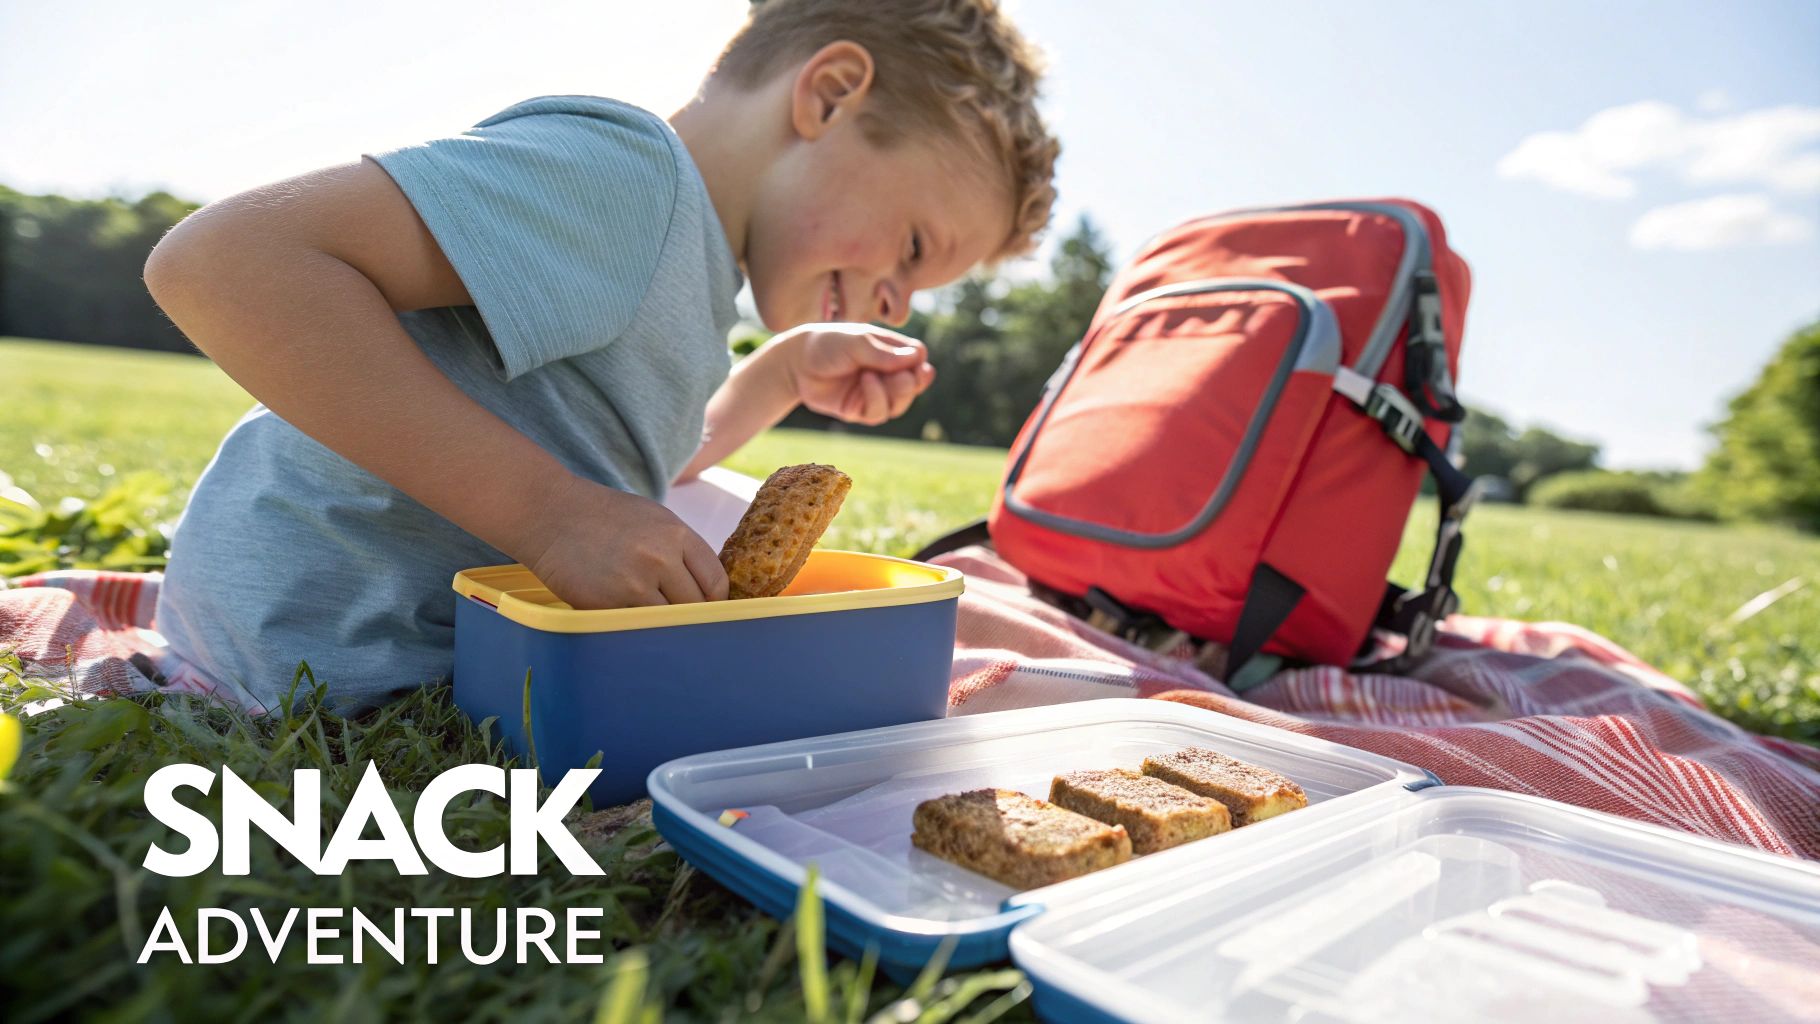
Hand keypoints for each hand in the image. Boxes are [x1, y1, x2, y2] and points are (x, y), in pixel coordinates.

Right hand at [520, 475, 727, 608]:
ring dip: (659, 623)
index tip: (706, 608)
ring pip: (666, 620)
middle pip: (694, 606)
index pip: (715, 581)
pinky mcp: (608, 603)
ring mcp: (634, 582)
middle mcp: (661, 558)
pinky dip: (633, 625)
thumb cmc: (603, 516)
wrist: (551, 514)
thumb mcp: (653, 519)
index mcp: (677, 534)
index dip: (713, 600)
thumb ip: (681, 550)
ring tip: (647, 615)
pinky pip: (635, 625)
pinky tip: (622, 611)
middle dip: (687, 614)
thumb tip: (706, 587)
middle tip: (675, 617)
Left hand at [784, 324, 935, 425]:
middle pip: (914, 385)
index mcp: (890, 350)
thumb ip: (884, 353)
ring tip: (872, 376)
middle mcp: (885, 372)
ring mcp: (873, 393)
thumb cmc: (827, 344)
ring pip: (900, 404)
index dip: (918, 363)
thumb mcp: (857, 342)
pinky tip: (864, 383)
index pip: (918, 359)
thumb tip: (917, 359)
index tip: (913, 360)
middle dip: (910, 382)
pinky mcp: (859, 410)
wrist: (796, 362)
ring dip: (893, 392)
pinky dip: (876, 398)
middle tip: (902, 376)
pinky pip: (879, 413)